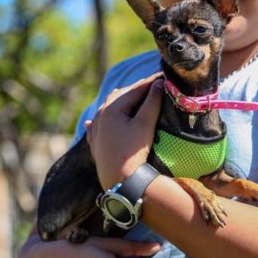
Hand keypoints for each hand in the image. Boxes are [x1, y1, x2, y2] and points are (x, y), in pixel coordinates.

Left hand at [86, 74, 162, 188]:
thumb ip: (152, 102)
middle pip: (121, 96)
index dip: (151, 82)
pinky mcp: (95, 145)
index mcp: (112, 108)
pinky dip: (99, 122)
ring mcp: (96, 130)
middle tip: (154, 84)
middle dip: (137, 89)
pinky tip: (92, 122)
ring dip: (120, 101)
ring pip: (107, 109)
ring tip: (131, 97)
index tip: (165, 75)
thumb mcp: (145, 125)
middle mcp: (100, 116)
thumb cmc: (133, 152)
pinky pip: (95, 128)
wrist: (119, 182)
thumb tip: (159, 84)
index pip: (136, 89)